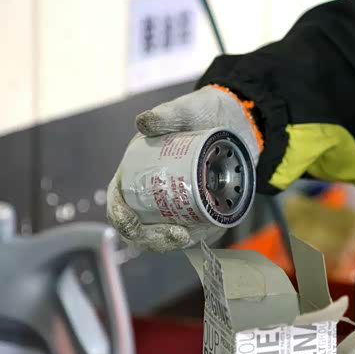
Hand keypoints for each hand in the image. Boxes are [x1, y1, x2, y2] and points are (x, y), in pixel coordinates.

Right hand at [106, 85, 261, 251]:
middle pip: (140, 230)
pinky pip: (193, 234)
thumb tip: (144, 123)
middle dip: (153, 239)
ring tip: (191, 235)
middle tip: (176, 234)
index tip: (130, 221)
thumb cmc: (203, 113)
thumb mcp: (187, 110)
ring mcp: (174, 207)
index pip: (118, 201)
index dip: (119, 216)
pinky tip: (208, 230)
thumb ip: (168, 114)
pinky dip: (198, 238)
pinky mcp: (198, 214)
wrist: (236, 122)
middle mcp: (151, 193)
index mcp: (137, 171)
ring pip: (166, 238)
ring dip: (176, 243)